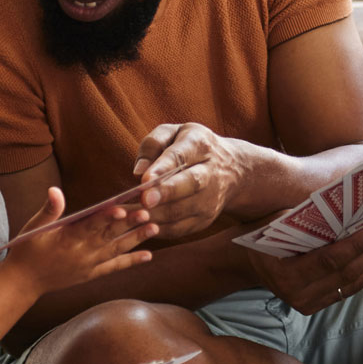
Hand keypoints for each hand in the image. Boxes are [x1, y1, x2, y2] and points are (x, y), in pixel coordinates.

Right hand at [9, 188, 155, 294]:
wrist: (23, 282)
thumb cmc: (27, 250)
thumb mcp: (34, 228)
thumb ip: (49, 210)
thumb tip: (54, 190)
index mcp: (67, 238)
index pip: (90, 225)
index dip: (106, 217)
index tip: (122, 208)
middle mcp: (81, 252)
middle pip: (109, 236)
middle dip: (129, 224)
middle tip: (148, 213)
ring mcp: (88, 264)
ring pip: (116, 250)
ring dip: (136, 239)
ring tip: (155, 228)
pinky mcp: (91, 273)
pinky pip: (114, 268)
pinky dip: (131, 262)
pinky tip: (148, 256)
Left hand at [132, 122, 256, 239]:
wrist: (232, 170)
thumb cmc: (192, 148)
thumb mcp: (174, 133)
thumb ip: (153, 145)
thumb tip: (139, 171)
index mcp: (200, 145)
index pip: (181, 156)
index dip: (163, 168)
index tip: (145, 180)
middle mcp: (211, 173)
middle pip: (190, 184)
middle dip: (166, 193)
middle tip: (144, 200)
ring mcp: (210, 199)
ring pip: (182, 211)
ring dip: (156, 215)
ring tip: (130, 215)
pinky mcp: (205, 220)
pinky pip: (179, 229)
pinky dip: (158, 229)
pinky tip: (140, 224)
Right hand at [244, 222, 362, 315]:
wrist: (248, 260)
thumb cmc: (265, 231)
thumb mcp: (279, 219)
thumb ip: (307, 216)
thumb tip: (349, 202)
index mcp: (286, 274)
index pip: (329, 260)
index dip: (356, 245)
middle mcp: (298, 295)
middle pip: (347, 274)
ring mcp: (308, 304)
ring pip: (353, 284)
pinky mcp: (317, 305)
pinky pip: (349, 288)